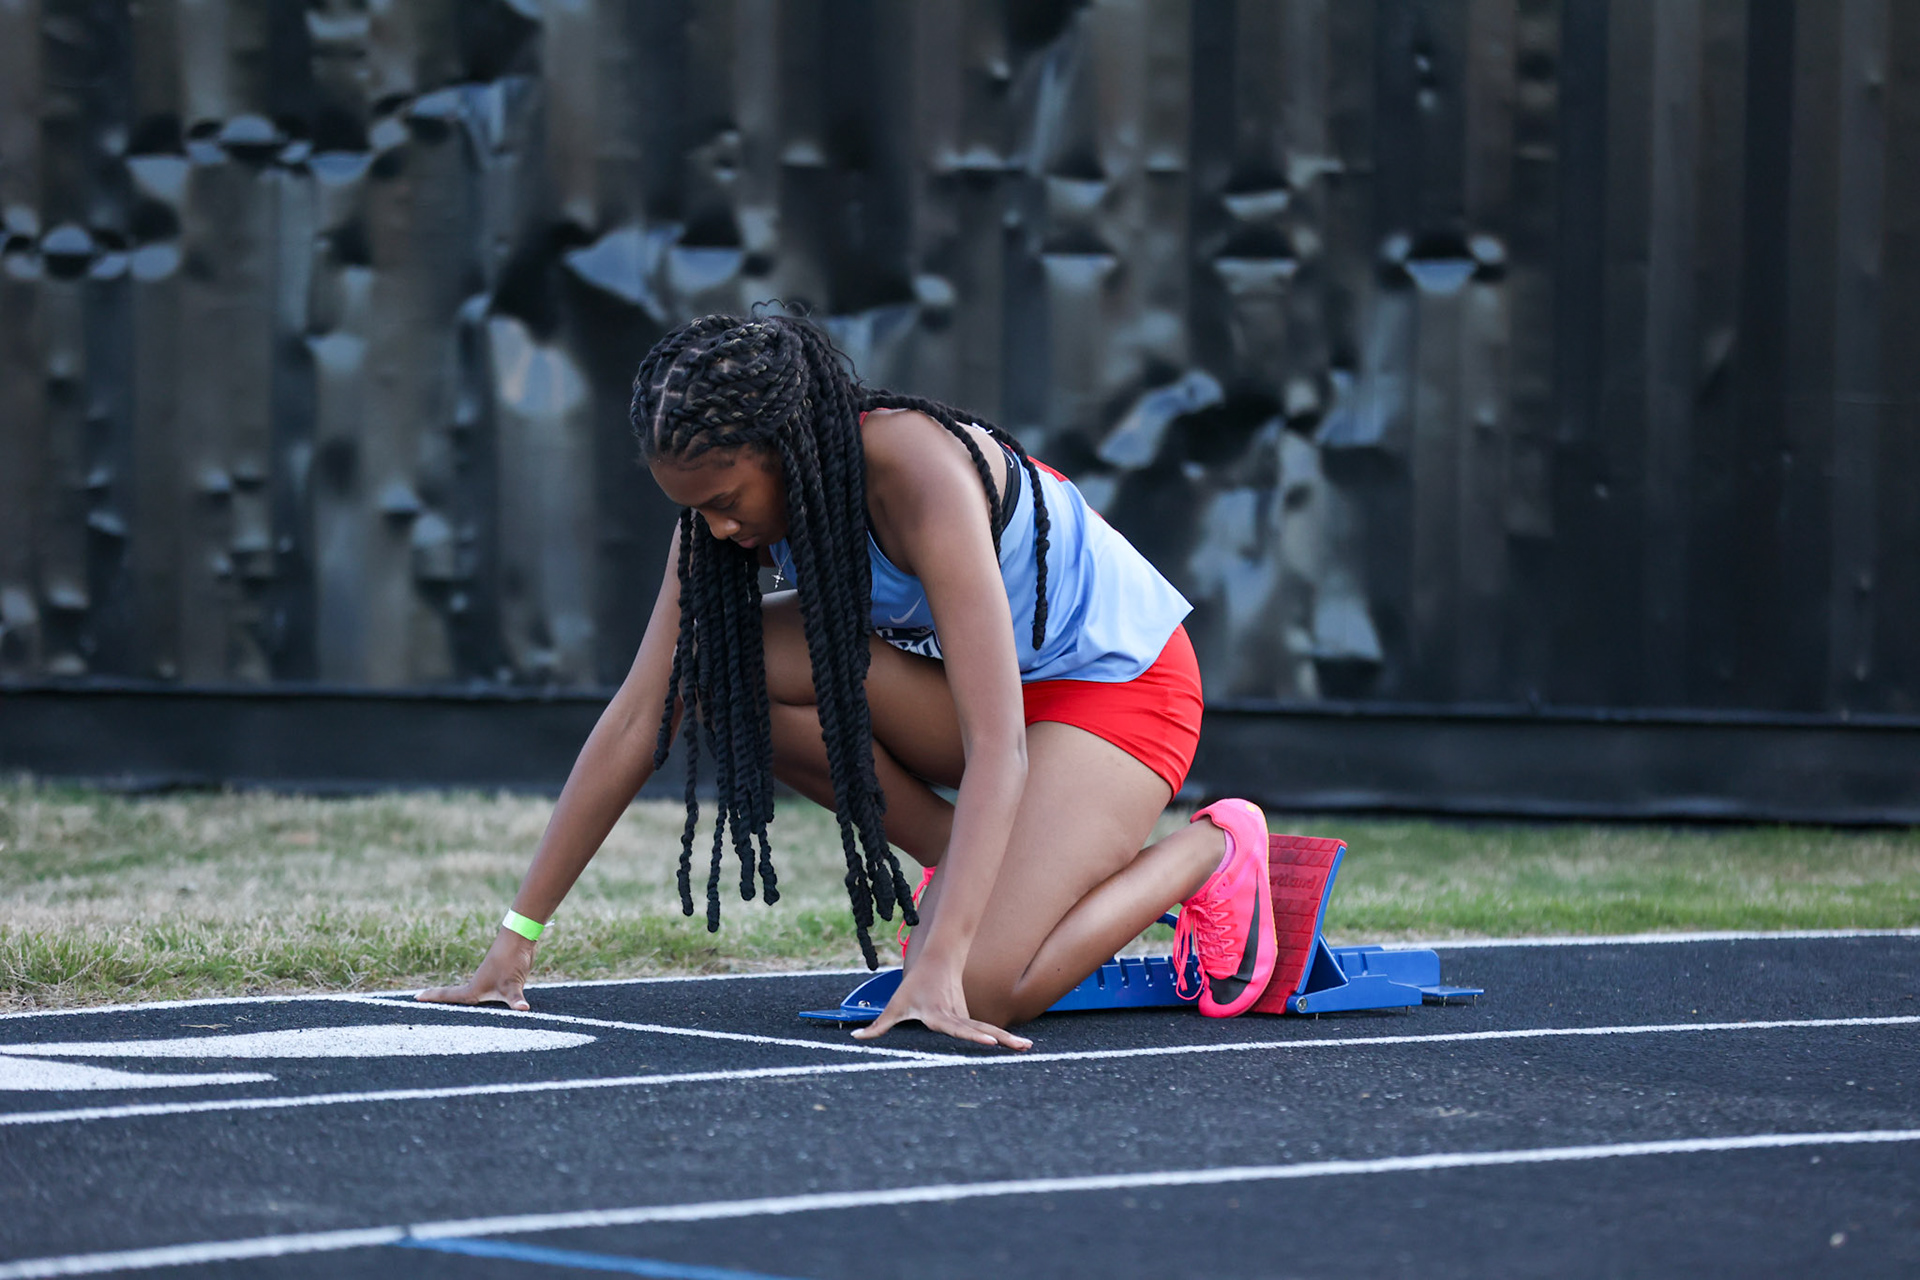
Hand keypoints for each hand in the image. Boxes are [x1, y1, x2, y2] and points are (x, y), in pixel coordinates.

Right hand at [415, 929, 535, 1010]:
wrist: (520, 939)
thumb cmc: (511, 959)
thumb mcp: (512, 983)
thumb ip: (515, 999)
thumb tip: (524, 1010)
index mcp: (474, 989)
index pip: (449, 996)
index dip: (432, 998)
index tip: (414, 998)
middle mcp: (479, 986)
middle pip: (458, 1000)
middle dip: (444, 1006)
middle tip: (426, 1014)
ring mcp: (490, 983)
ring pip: (475, 1000)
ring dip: (465, 1007)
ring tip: (453, 1016)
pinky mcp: (502, 981)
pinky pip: (491, 998)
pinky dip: (489, 1006)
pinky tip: (492, 1012)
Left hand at [851, 965, 1031, 1049]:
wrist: (938, 959)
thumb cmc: (914, 985)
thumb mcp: (894, 1005)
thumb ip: (878, 1026)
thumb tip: (856, 1037)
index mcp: (939, 1015)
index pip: (958, 1028)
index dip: (974, 1036)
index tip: (989, 1041)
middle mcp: (956, 1016)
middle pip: (981, 1031)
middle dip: (1001, 1040)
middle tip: (1022, 1048)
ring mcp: (965, 1015)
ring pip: (987, 1029)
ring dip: (1007, 1039)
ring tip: (1027, 1048)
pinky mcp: (968, 1015)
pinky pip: (983, 1030)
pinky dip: (1000, 1038)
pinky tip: (1019, 1046)